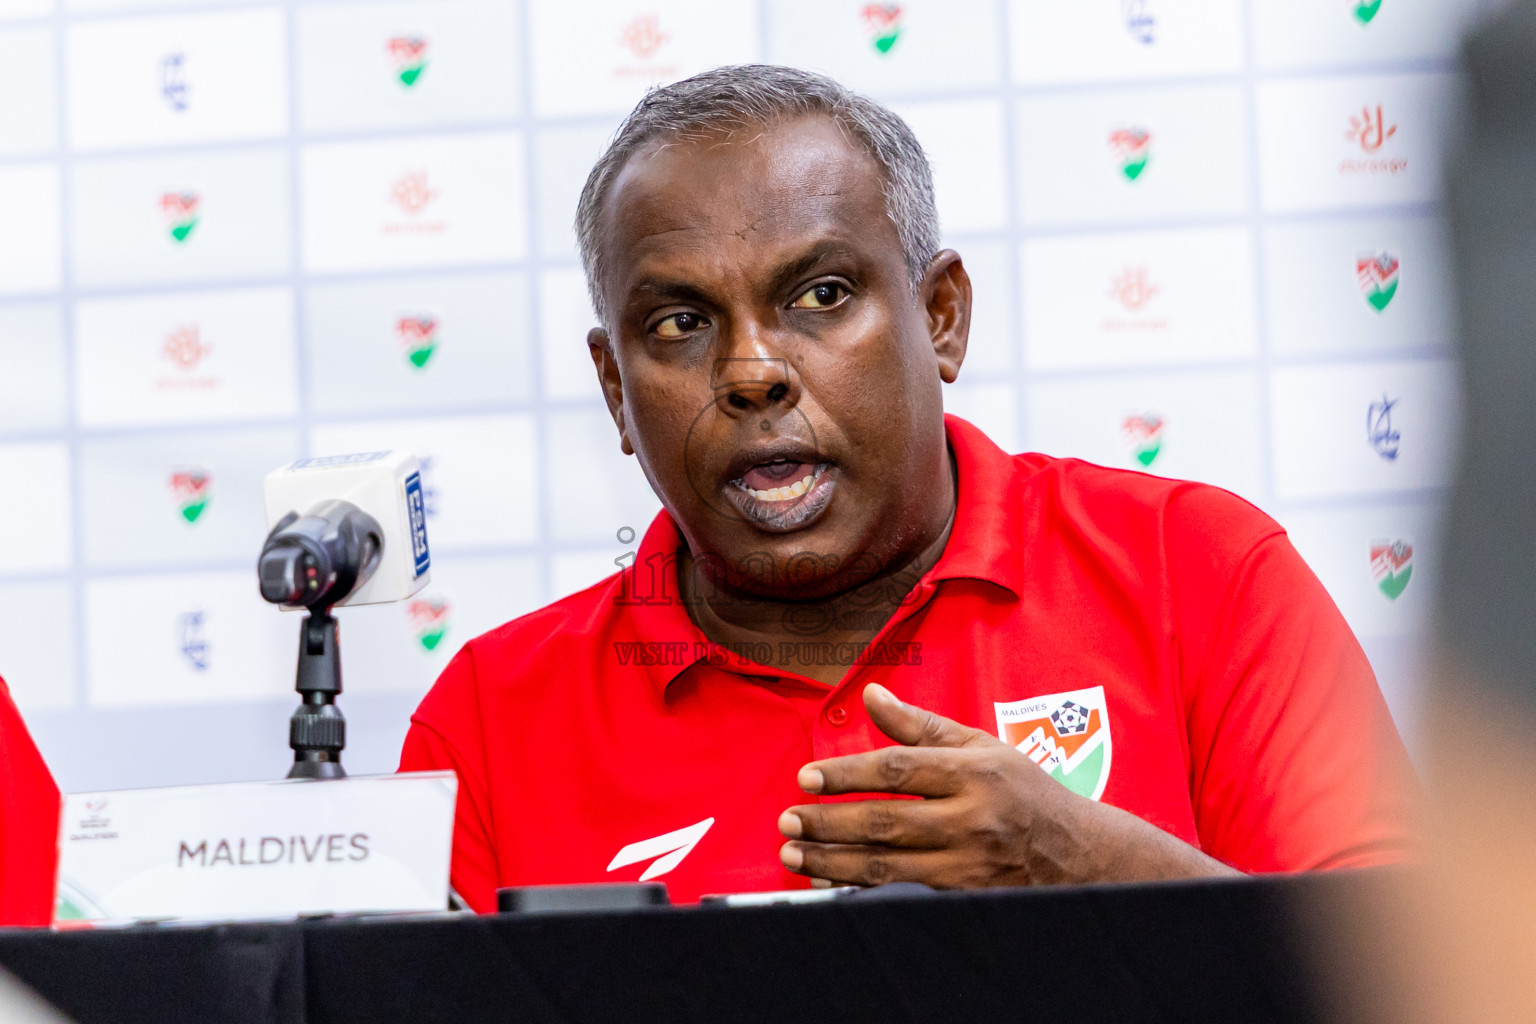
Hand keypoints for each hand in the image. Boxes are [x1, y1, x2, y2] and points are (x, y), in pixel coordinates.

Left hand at [777, 684, 1234, 888]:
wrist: (1076, 854)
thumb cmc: (1023, 792)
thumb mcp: (980, 747)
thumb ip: (920, 725)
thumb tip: (871, 694)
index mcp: (973, 772)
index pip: (898, 769)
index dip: (847, 773)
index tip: (806, 776)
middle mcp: (971, 818)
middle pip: (886, 820)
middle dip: (829, 822)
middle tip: (788, 819)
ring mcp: (967, 862)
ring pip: (888, 864)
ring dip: (834, 861)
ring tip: (794, 854)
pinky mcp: (963, 895)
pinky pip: (902, 892)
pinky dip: (861, 888)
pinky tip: (829, 882)